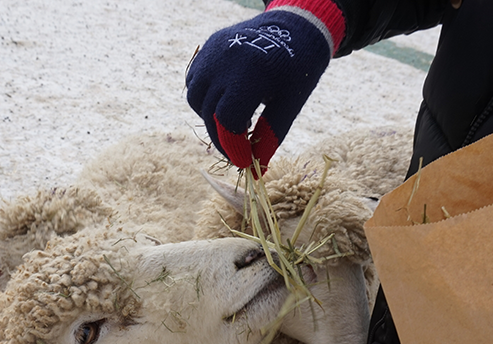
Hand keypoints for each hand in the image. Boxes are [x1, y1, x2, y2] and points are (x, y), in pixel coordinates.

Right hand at [186, 0, 343, 170]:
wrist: (295, 26)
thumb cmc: (298, 68)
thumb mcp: (290, 104)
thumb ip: (271, 135)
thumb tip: (256, 168)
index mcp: (249, 75)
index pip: (227, 121)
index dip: (233, 147)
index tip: (244, 162)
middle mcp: (224, 62)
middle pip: (209, 114)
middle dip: (223, 139)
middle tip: (240, 150)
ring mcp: (212, 53)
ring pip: (196, 100)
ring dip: (210, 118)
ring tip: (234, 122)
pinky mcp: (207, 48)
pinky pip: (194, 83)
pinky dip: (205, 98)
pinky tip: (226, 101)